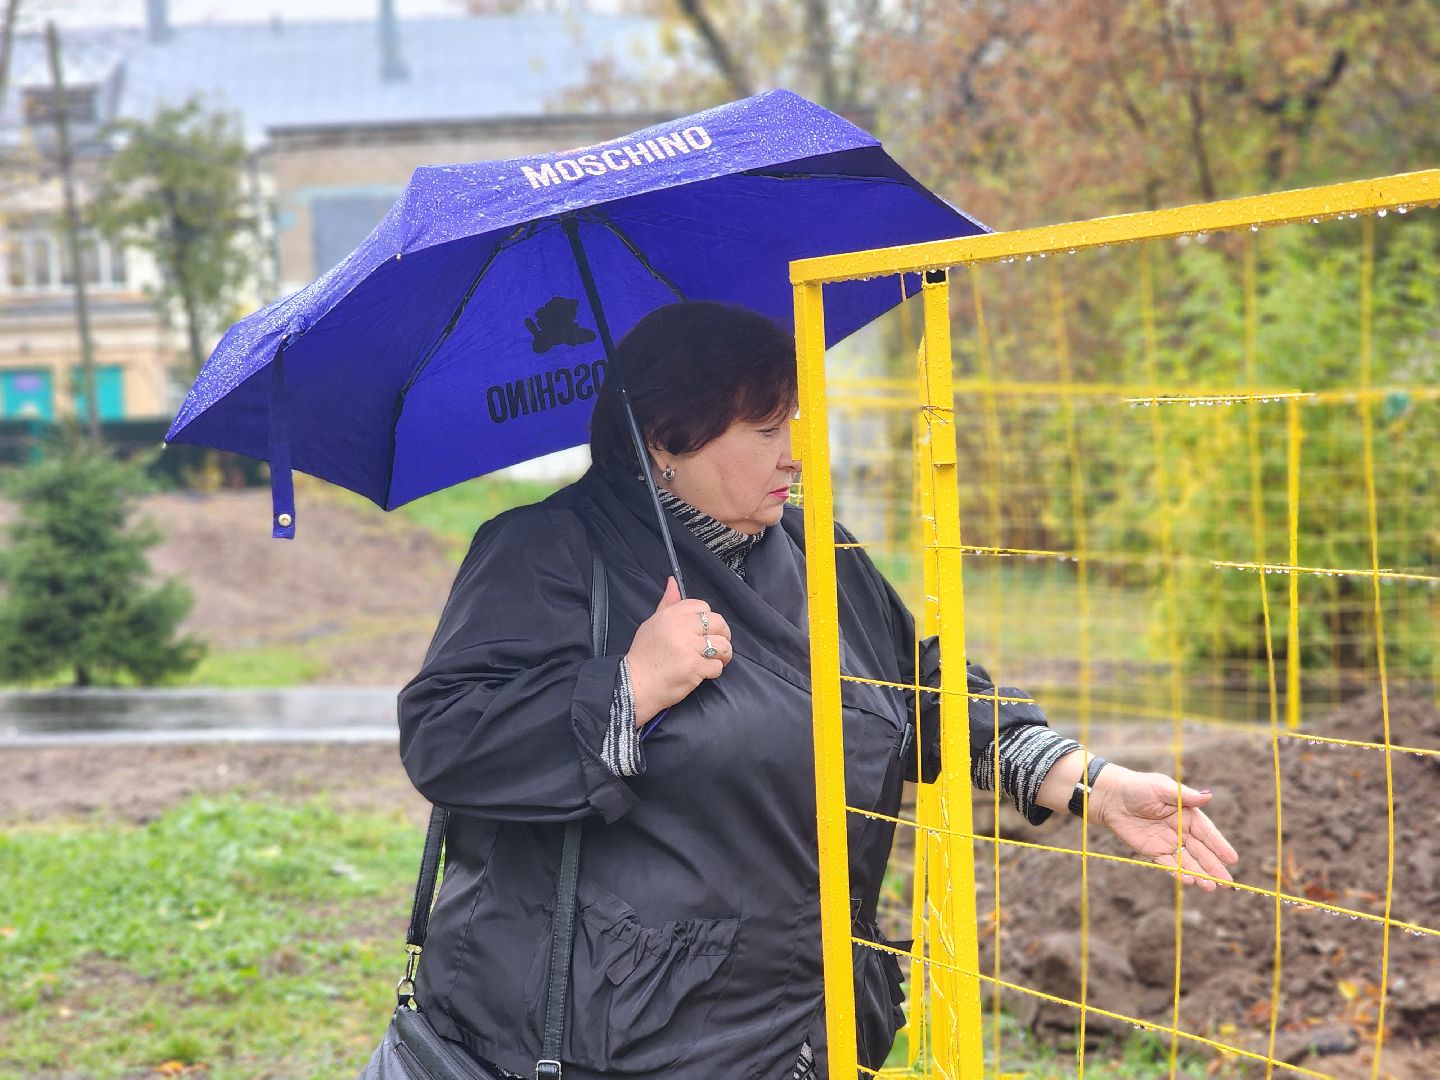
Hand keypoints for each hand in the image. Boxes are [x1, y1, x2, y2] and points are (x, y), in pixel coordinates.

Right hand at [625, 577, 731, 725]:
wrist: (636, 684)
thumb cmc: (644, 655)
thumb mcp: (651, 624)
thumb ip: (667, 603)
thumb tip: (673, 582)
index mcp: (671, 615)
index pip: (702, 606)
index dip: (707, 619)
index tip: (702, 631)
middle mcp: (681, 628)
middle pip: (718, 622)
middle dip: (722, 635)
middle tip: (715, 646)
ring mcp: (689, 647)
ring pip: (722, 645)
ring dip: (722, 655)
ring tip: (713, 660)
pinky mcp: (695, 667)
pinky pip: (717, 666)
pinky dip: (713, 671)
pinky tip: (703, 673)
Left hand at [1089, 765, 1238, 891]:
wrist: (1111, 798)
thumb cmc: (1138, 787)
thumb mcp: (1161, 788)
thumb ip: (1184, 795)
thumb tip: (1208, 796)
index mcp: (1188, 814)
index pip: (1207, 833)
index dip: (1220, 846)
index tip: (1233, 859)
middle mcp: (1181, 830)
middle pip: (1201, 851)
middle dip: (1214, 867)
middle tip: (1227, 884)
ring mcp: (1168, 842)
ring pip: (1188, 861)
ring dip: (1200, 874)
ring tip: (1210, 887)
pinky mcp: (1153, 851)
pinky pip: (1168, 864)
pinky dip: (1178, 873)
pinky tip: (1188, 881)